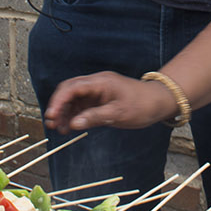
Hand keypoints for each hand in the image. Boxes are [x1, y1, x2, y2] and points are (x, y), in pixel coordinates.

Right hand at [45, 73, 177, 131]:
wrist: (159, 101)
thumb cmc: (141, 106)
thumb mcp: (118, 114)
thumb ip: (94, 117)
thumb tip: (73, 123)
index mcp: (100, 82)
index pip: (72, 87)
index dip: (59, 101)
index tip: (51, 115)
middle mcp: (96, 83)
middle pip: (69, 90)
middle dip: (58, 106)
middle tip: (52, 123)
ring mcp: (97, 90)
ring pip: (73, 98)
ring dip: (65, 112)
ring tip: (59, 129)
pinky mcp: (100, 98)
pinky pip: (82, 104)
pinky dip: (74, 114)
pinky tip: (70, 126)